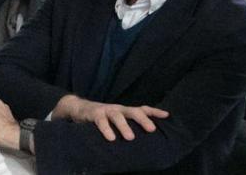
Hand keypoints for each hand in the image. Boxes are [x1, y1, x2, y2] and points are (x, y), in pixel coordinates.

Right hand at [53, 95, 168, 141]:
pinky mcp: (94, 114)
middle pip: (133, 111)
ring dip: (124, 126)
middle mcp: (118, 109)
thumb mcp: (116, 119)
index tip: (167, 115)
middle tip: (152, 129)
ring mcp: (106, 110)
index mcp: (125, 111)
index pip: (142, 109)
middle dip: (143, 120)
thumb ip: (128, 125)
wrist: (78, 108)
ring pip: (117, 116)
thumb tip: (145, 138)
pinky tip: (111, 138)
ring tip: (130, 138)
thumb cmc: (102, 117)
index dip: (154, 112)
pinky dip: (106, 129)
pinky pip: (101, 121)